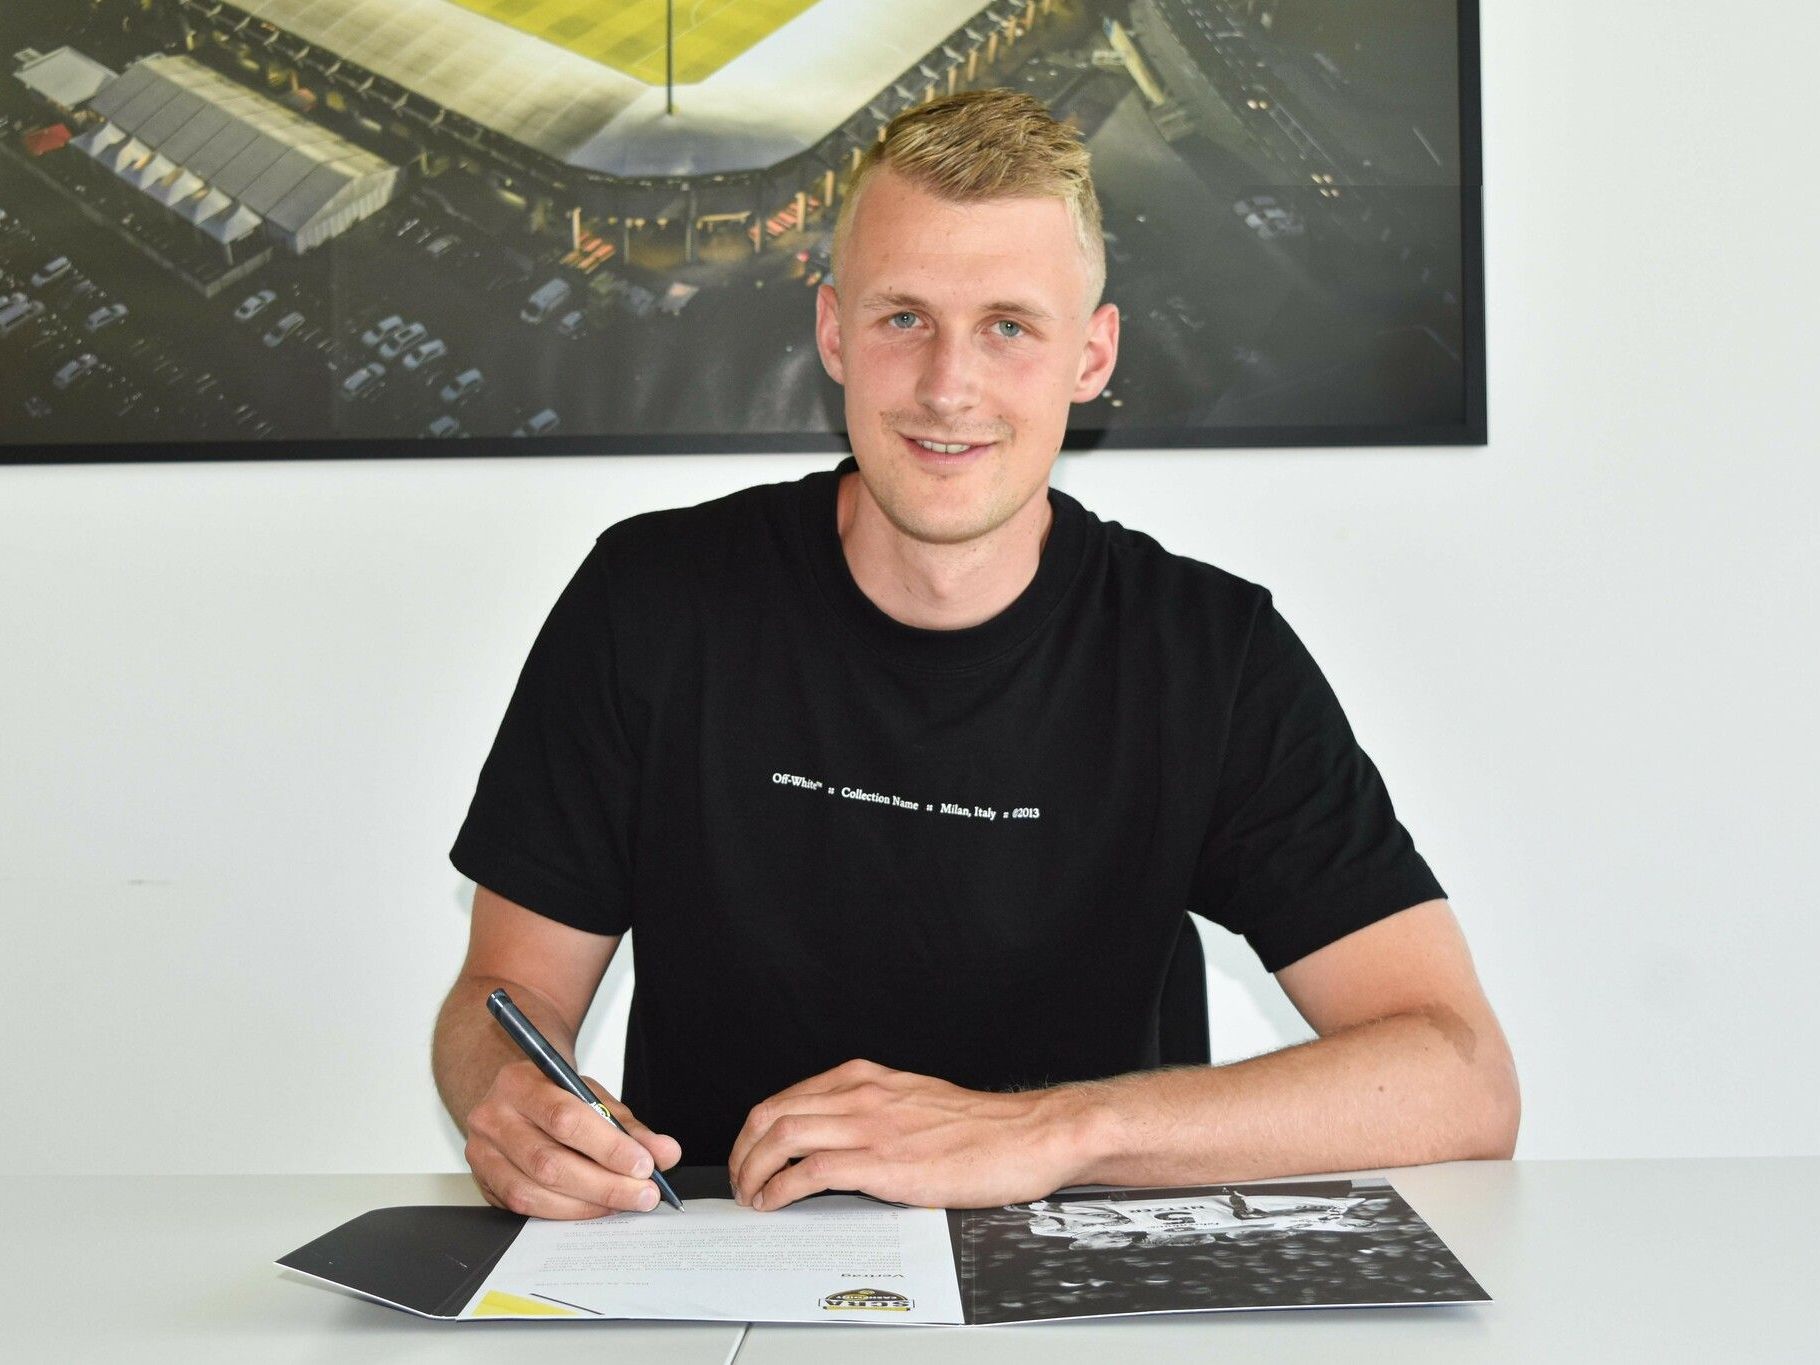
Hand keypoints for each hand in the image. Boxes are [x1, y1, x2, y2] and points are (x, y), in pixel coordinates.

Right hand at [463, 1059, 681, 1218]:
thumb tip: (666, 1153)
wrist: (512, 1098)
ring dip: (588, 1204)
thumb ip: (629, 1127)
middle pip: (549, 1162)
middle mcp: (493, 1118)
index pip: (565, 1119)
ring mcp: (482, 1154)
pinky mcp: (484, 1183)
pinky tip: (594, 1209)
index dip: (608, 1147)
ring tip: (624, 1203)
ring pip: (535, 1192)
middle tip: (643, 1194)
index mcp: (520, 1083)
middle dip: (604, 1184)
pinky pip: (525, 1208)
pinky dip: (565, 1212)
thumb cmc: (553, 1096)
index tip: (645, 1165)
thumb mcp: (592, 1097)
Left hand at [727, 1058, 1095, 1211]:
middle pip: (772, 1113)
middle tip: (739, 1179)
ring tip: (751, 1196)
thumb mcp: (914, 1102)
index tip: (748, 1154)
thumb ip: (873, 1111)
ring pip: (782, 1137)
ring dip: (752, 1171)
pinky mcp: (882, 1163)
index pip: (786, 1097)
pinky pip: (809, 1170)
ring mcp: (870, 1126)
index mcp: (866, 1079)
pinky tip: (775, 1202)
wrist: (1025, 1136)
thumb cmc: (980, 1128)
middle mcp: (861, 1095)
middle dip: (742, 1150)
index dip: (754, 1130)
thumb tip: (840, 1137)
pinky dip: (780, 1188)